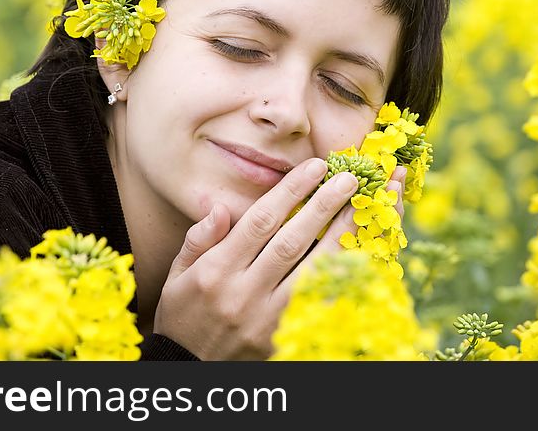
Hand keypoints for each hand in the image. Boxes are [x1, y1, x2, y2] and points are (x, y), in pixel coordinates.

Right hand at [153, 159, 406, 359]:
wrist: (189, 371)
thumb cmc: (183, 316)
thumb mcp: (176, 276)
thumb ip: (199, 239)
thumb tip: (220, 206)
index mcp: (216, 271)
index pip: (260, 222)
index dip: (290, 190)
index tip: (314, 166)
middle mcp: (243, 294)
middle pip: (292, 241)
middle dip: (323, 206)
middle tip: (349, 178)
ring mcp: (266, 319)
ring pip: (312, 271)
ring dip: (340, 237)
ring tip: (361, 208)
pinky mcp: (283, 338)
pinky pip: (318, 303)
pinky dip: (340, 277)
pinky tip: (358, 254)